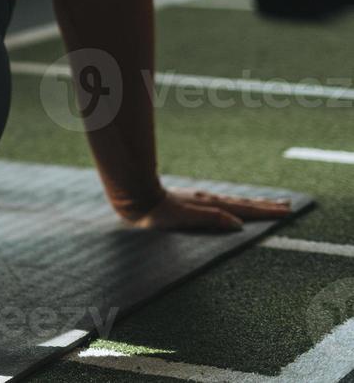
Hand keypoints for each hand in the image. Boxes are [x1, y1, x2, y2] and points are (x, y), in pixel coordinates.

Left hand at [119, 186, 292, 230]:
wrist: (136, 199)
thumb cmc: (157, 213)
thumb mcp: (185, 218)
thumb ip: (211, 219)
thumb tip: (239, 224)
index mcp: (210, 205)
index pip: (244, 208)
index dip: (265, 211)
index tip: (286, 211)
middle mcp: (208, 200)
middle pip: (243, 203)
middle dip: (265, 206)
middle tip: (287, 206)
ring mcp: (201, 200)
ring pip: (233, 202)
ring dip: (253, 204)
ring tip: (269, 204)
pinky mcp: (192, 202)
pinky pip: (222, 204)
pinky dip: (235, 205)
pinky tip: (234, 208)